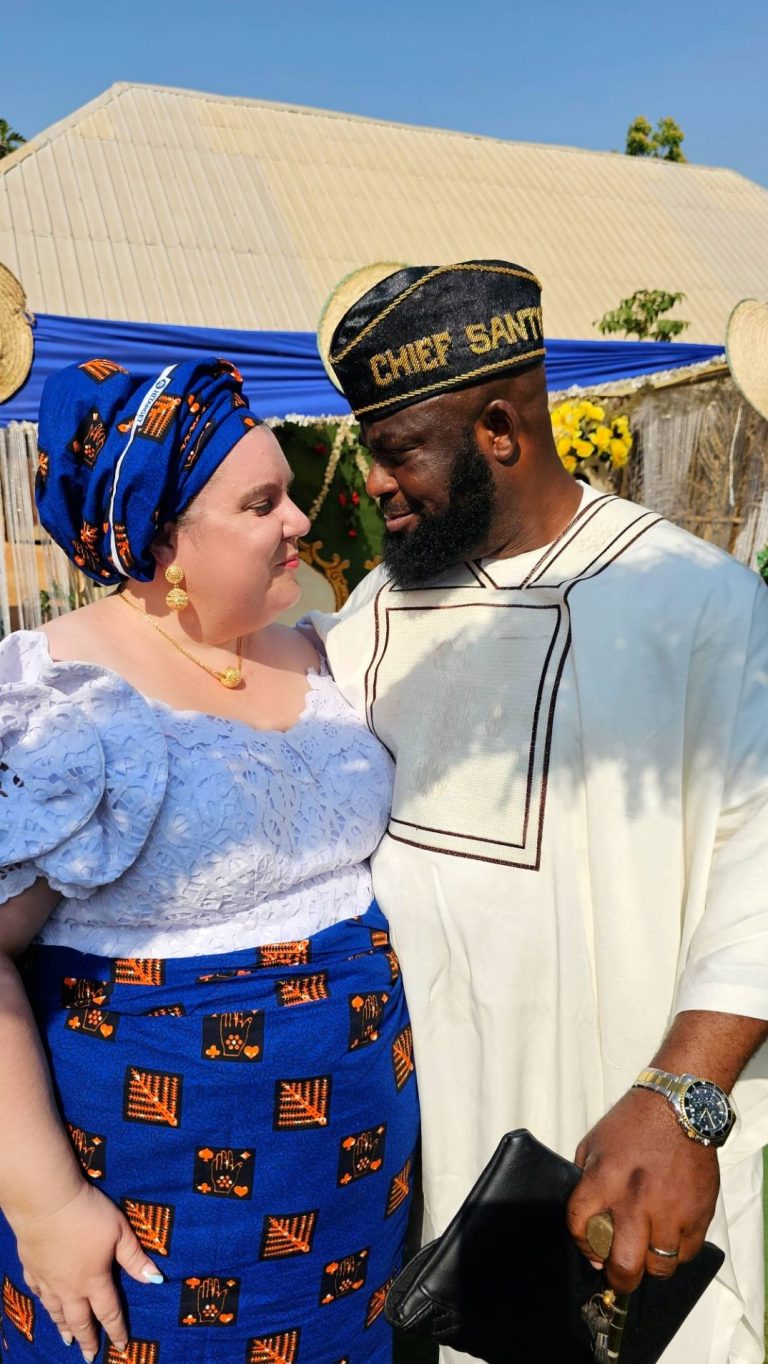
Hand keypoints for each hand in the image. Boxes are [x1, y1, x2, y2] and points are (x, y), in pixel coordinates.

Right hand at [11, 1179, 162, 1358]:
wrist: (45, 1201)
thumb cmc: (88, 1214)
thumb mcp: (120, 1232)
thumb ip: (135, 1258)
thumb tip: (156, 1280)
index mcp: (94, 1280)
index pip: (109, 1312)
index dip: (117, 1330)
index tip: (122, 1347)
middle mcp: (70, 1287)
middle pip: (80, 1320)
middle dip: (87, 1339)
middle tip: (89, 1356)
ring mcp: (47, 1279)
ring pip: (56, 1311)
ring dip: (63, 1327)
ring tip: (67, 1339)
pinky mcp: (31, 1266)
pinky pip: (37, 1291)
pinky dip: (43, 1302)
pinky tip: (44, 1303)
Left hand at [566, 1088, 719, 1293]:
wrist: (679, 1107)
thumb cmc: (634, 1123)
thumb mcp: (593, 1144)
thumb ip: (585, 1181)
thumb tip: (585, 1221)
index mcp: (604, 1179)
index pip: (580, 1228)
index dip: (582, 1245)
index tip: (590, 1248)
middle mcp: (636, 1199)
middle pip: (624, 1266)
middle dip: (618, 1278)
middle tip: (618, 1273)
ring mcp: (671, 1210)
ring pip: (659, 1267)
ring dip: (650, 1265)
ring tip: (647, 1250)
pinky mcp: (698, 1213)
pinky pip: (686, 1254)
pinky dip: (677, 1252)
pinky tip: (669, 1235)